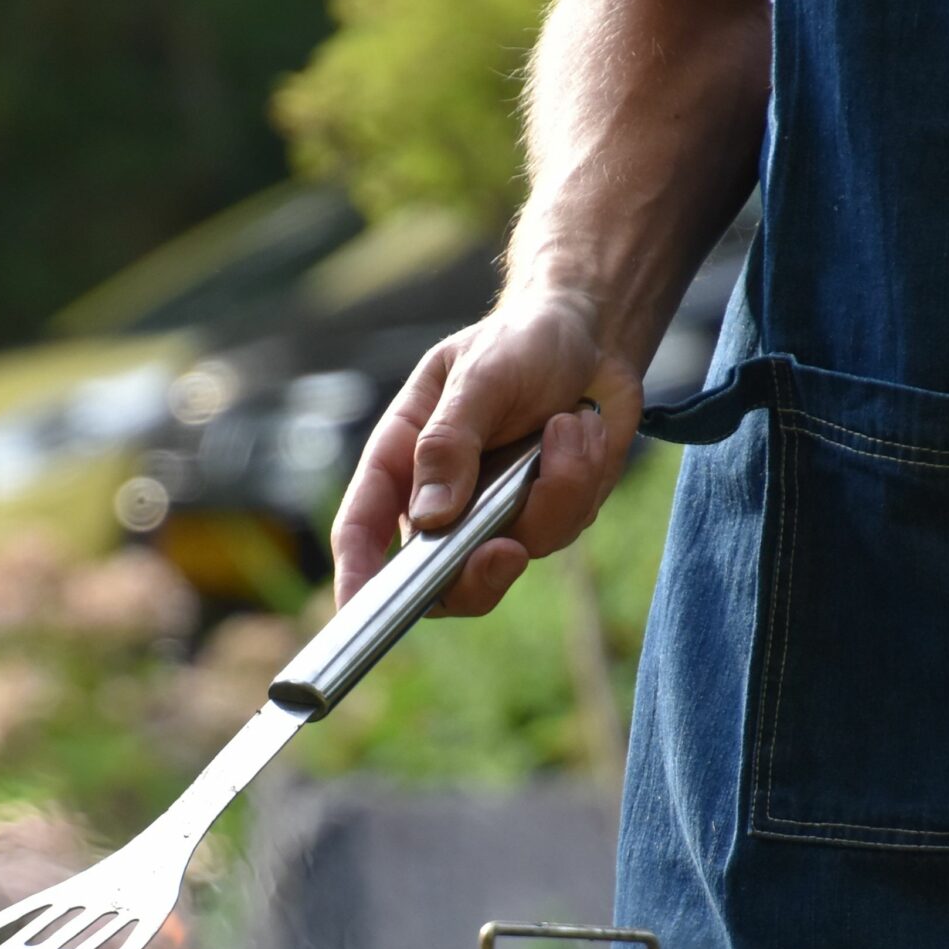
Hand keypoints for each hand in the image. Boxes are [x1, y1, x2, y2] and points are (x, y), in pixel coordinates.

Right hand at [331, 293, 644, 615]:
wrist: (592, 336)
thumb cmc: (519, 343)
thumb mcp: (478, 376)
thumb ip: (450, 442)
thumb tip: (430, 517)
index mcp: (401, 459)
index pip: (363, 529)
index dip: (356, 578)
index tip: (358, 613)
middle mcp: (441, 499)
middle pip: (438, 579)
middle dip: (475, 576)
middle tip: (506, 551)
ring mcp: (495, 514)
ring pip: (515, 552)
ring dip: (553, 490)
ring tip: (568, 423)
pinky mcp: (547, 515)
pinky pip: (564, 528)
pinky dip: (582, 478)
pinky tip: (583, 428)